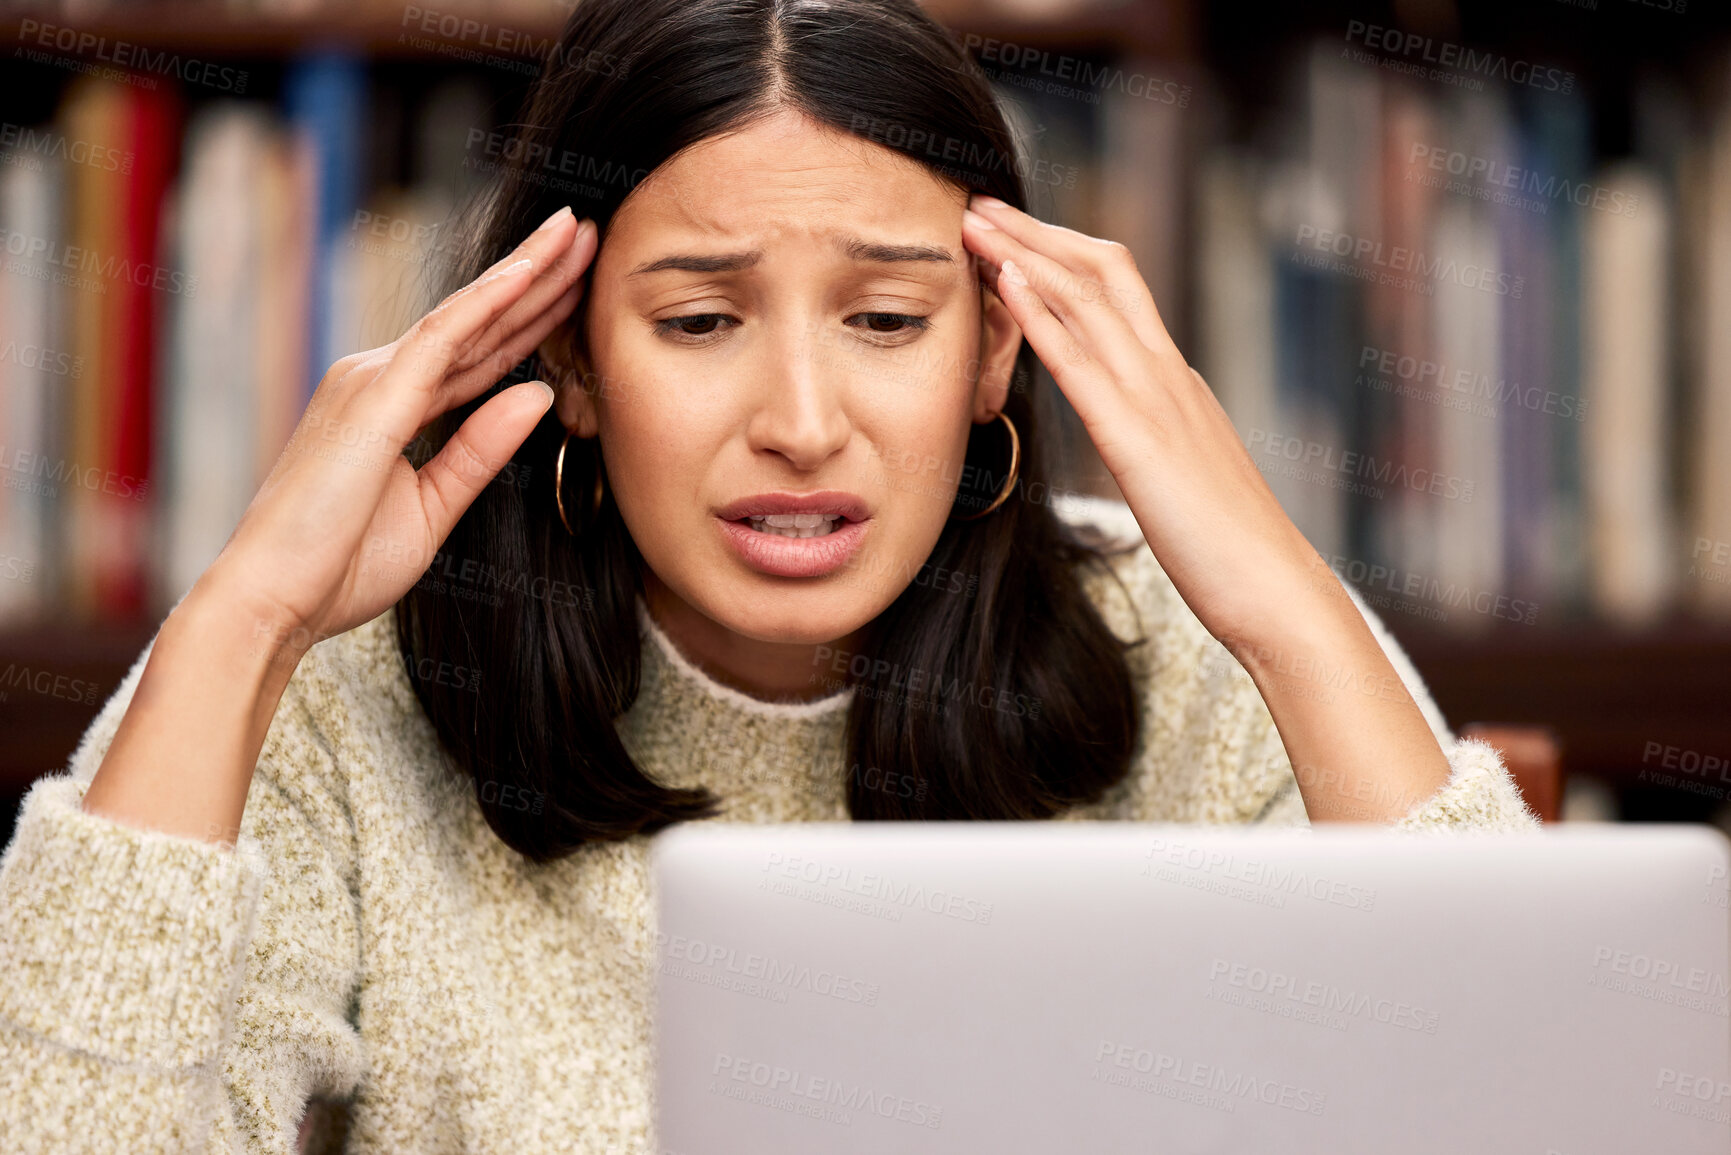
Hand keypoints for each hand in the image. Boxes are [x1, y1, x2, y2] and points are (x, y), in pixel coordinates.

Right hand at [207, 206, 594, 658]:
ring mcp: (373, 381)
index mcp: (393, 407)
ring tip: (574, 231)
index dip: (531, 317)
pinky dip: (488, 301)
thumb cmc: (339, 566)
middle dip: (538, 277)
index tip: (579, 285)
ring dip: (525, 270)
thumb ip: (481, 449)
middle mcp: (380, 379)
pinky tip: (528, 272)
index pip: (479, 353)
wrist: (273, 599)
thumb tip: (539, 395)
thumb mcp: (433, 508)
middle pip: (479, 322)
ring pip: (467, 315)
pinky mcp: (374, 397)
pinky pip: (442, 338)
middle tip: (588, 232)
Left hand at [959, 194, 1453, 822]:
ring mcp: (1157, 403)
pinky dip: (1042, 316)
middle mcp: (1168, 375)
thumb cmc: (1228, 549)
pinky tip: (1007, 283)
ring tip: (976, 221)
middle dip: (1036, 232)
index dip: (1063, 252)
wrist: (1276, 591)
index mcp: (1176, 382)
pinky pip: (1083, 364)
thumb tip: (1127, 428)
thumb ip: (1154, 438)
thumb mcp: (1181, 475)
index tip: (1014, 232)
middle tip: (980, 203)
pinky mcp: (1140, 442)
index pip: (1118, 291)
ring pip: (1088, 301)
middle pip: (1100, 273)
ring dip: (1026, 254)